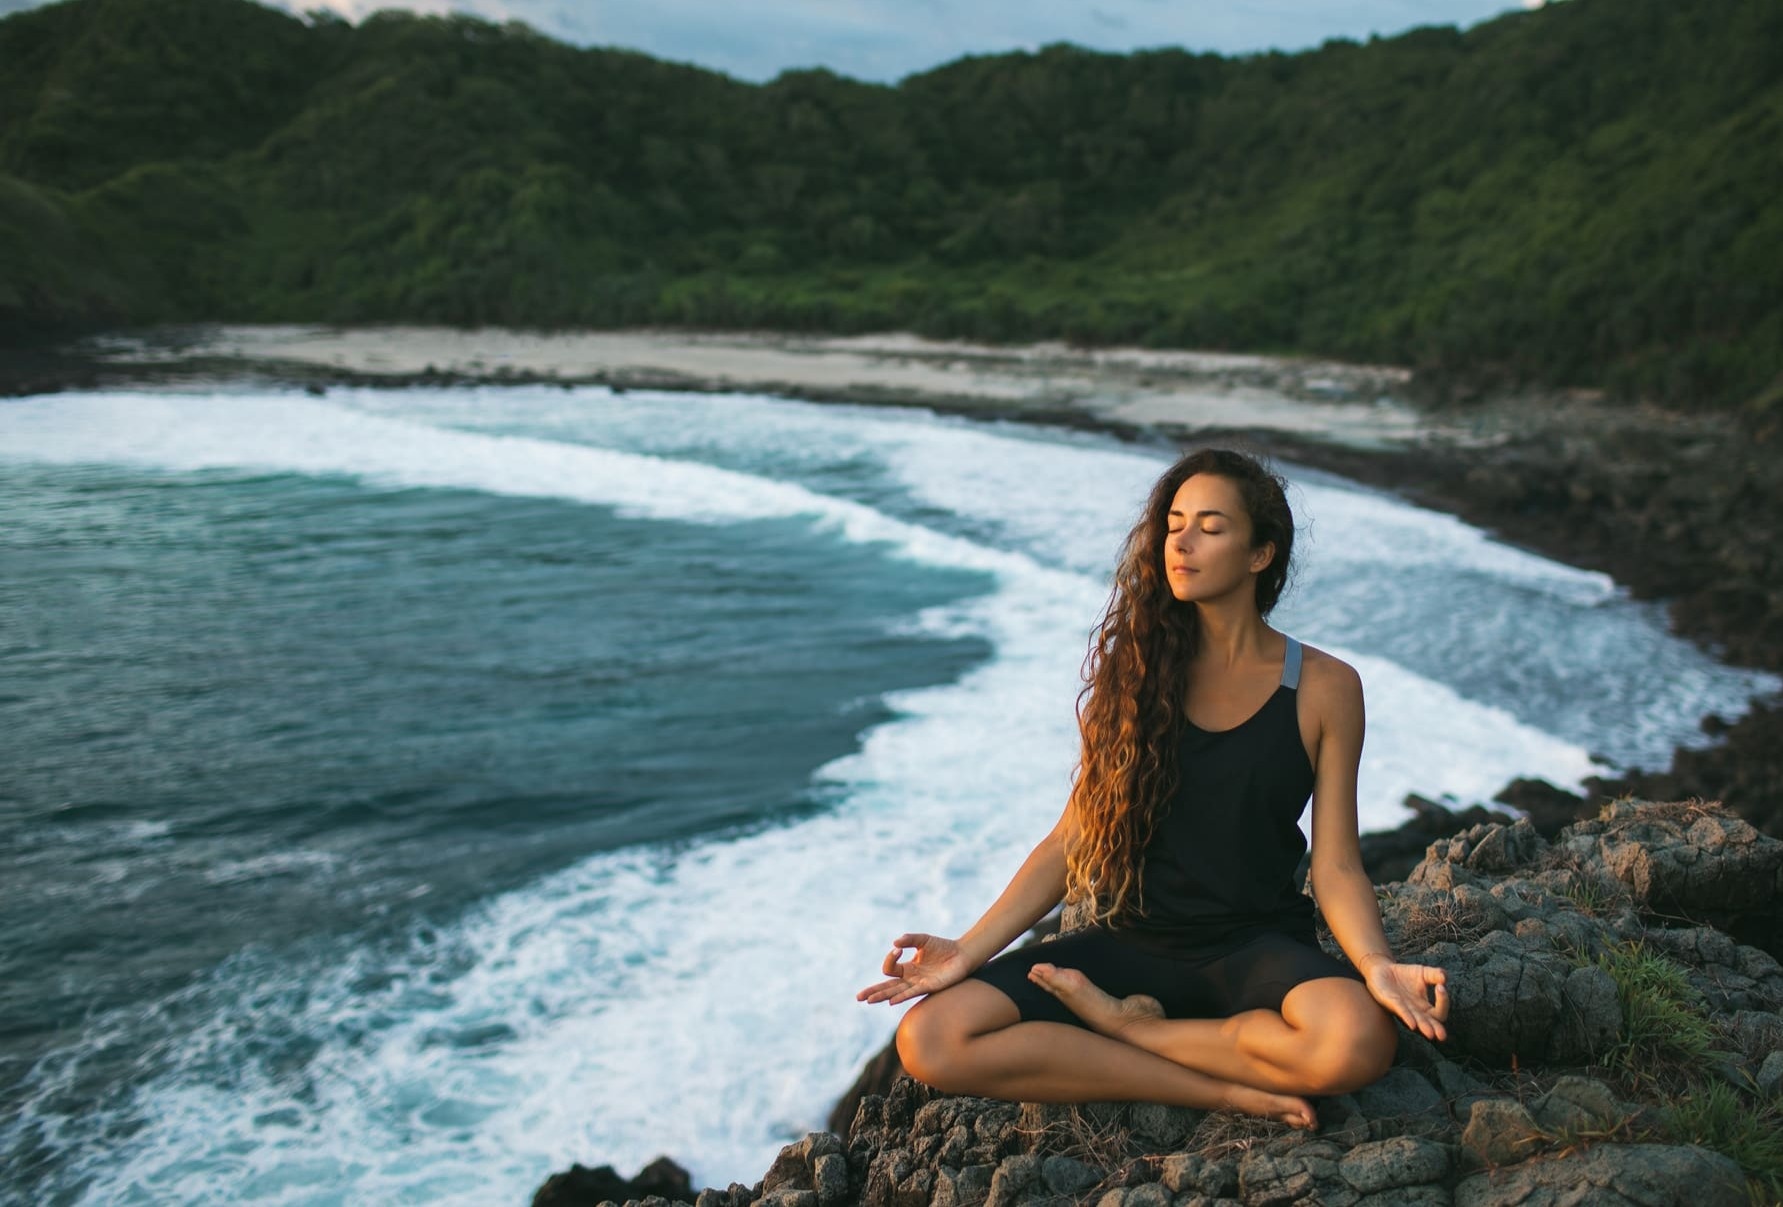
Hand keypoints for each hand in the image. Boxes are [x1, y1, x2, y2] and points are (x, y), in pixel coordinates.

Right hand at [856, 933, 972, 1005]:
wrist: (962, 954)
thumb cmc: (943, 948)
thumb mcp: (923, 940)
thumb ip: (909, 940)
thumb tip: (895, 944)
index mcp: (908, 968)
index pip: (890, 969)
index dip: (890, 959)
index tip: (897, 949)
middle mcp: (911, 979)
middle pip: (887, 987)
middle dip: (873, 991)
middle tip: (858, 997)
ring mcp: (919, 984)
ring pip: (896, 992)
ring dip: (882, 996)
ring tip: (869, 1000)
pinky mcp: (929, 987)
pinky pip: (911, 993)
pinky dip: (901, 996)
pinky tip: (891, 1001)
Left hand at [1360, 955, 1449, 1042]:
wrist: (1382, 969)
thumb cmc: (1405, 975)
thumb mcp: (1423, 973)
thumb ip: (1435, 975)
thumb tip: (1445, 977)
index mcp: (1425, 1008)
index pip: (1439, 1012)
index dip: (1443, 1002)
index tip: (1441, 987)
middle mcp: (1416, 1013)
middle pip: (1430, 1024)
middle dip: (1436, 1029)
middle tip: (1442, 1035)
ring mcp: (1404, 1010)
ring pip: (1416, 1022)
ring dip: (1423, 1027)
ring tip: (1430, 1034)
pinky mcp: (1391, 1003)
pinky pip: (1401, 1013)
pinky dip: (1407, 1018)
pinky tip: (1413, 1024)